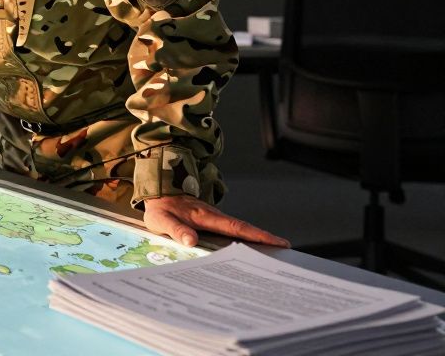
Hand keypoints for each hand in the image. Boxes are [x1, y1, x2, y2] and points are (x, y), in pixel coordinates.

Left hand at [143, 195, 288, 247]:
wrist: (159, 191)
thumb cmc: (160, 207)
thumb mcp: (162, 219)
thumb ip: (176, 230)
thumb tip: (191, 241)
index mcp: (206, 217)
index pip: (237, 227)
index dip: (257, 235)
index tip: (277, 242)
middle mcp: (215, 217)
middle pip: (245, 229)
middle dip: (265, 238)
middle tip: (286, 250)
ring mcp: (214, 219)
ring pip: (239, 230)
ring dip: (256, 240)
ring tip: (274, 254)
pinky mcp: (211, 222)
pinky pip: (231, 232)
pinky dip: (244, 239)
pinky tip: (249, 250)